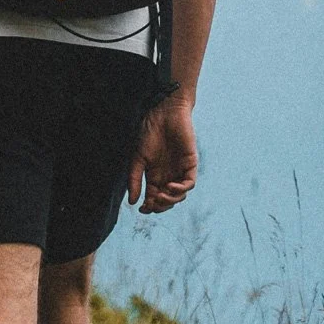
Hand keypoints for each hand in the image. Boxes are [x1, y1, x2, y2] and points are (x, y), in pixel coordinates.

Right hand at [129, 98, 197, 213]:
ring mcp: (180, 170)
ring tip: (161, 196)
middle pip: (168, 200)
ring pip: (180, 196)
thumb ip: (135, 180)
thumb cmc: (148, 133)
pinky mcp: (190, 164)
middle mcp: (168, 175)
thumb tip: (132, 202)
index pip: (154, 198)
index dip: (149, 207)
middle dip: (160, 206)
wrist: (162, 114)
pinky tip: (170, 186)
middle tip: (152, 203)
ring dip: (170, 200)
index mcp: (155, 176)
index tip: (142, 209)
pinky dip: (181, 189)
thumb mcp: (137, 159)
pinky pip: (189, 183)